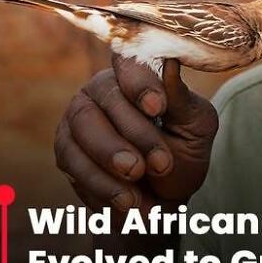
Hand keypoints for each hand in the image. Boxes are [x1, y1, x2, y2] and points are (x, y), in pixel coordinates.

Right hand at [54, 56, 218, 221]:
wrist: (163, 200)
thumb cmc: (183, 154)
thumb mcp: (196, 128)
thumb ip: (181, 100)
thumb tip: (172, 63)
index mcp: (137, 73)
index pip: (130, 61)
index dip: (140, 82)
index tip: (158, 108)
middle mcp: (103, 88)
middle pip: (108, 97)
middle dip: (135, 133)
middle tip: (160, 164)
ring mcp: (79, 117)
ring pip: (84, 128)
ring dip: (112, 159)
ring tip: (139, 185)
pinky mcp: (65, 148)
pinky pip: (73, 161)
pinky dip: (101, 184)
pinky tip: (126, 200)